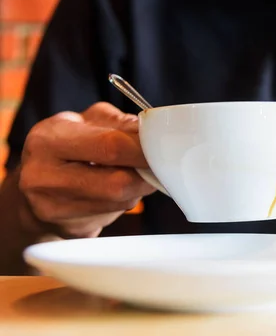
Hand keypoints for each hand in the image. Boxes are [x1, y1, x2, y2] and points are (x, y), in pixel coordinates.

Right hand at [18, 102, 155, 238]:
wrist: (33, 189)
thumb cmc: (66, 148)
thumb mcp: (86, 122)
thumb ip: (120, 124)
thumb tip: (154, 132)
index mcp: (49, 140)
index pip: (112, 146)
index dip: (145, 148)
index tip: (165, 146)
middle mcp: (43, 176)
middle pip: (120, 182)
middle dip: (146, 172)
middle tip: (158, 163)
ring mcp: (53, 208)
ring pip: (121, 201)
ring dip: (138, 187)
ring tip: (133, 172)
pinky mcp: (68, 229)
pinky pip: (114, 215)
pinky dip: (126, 200)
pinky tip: (118, 190)